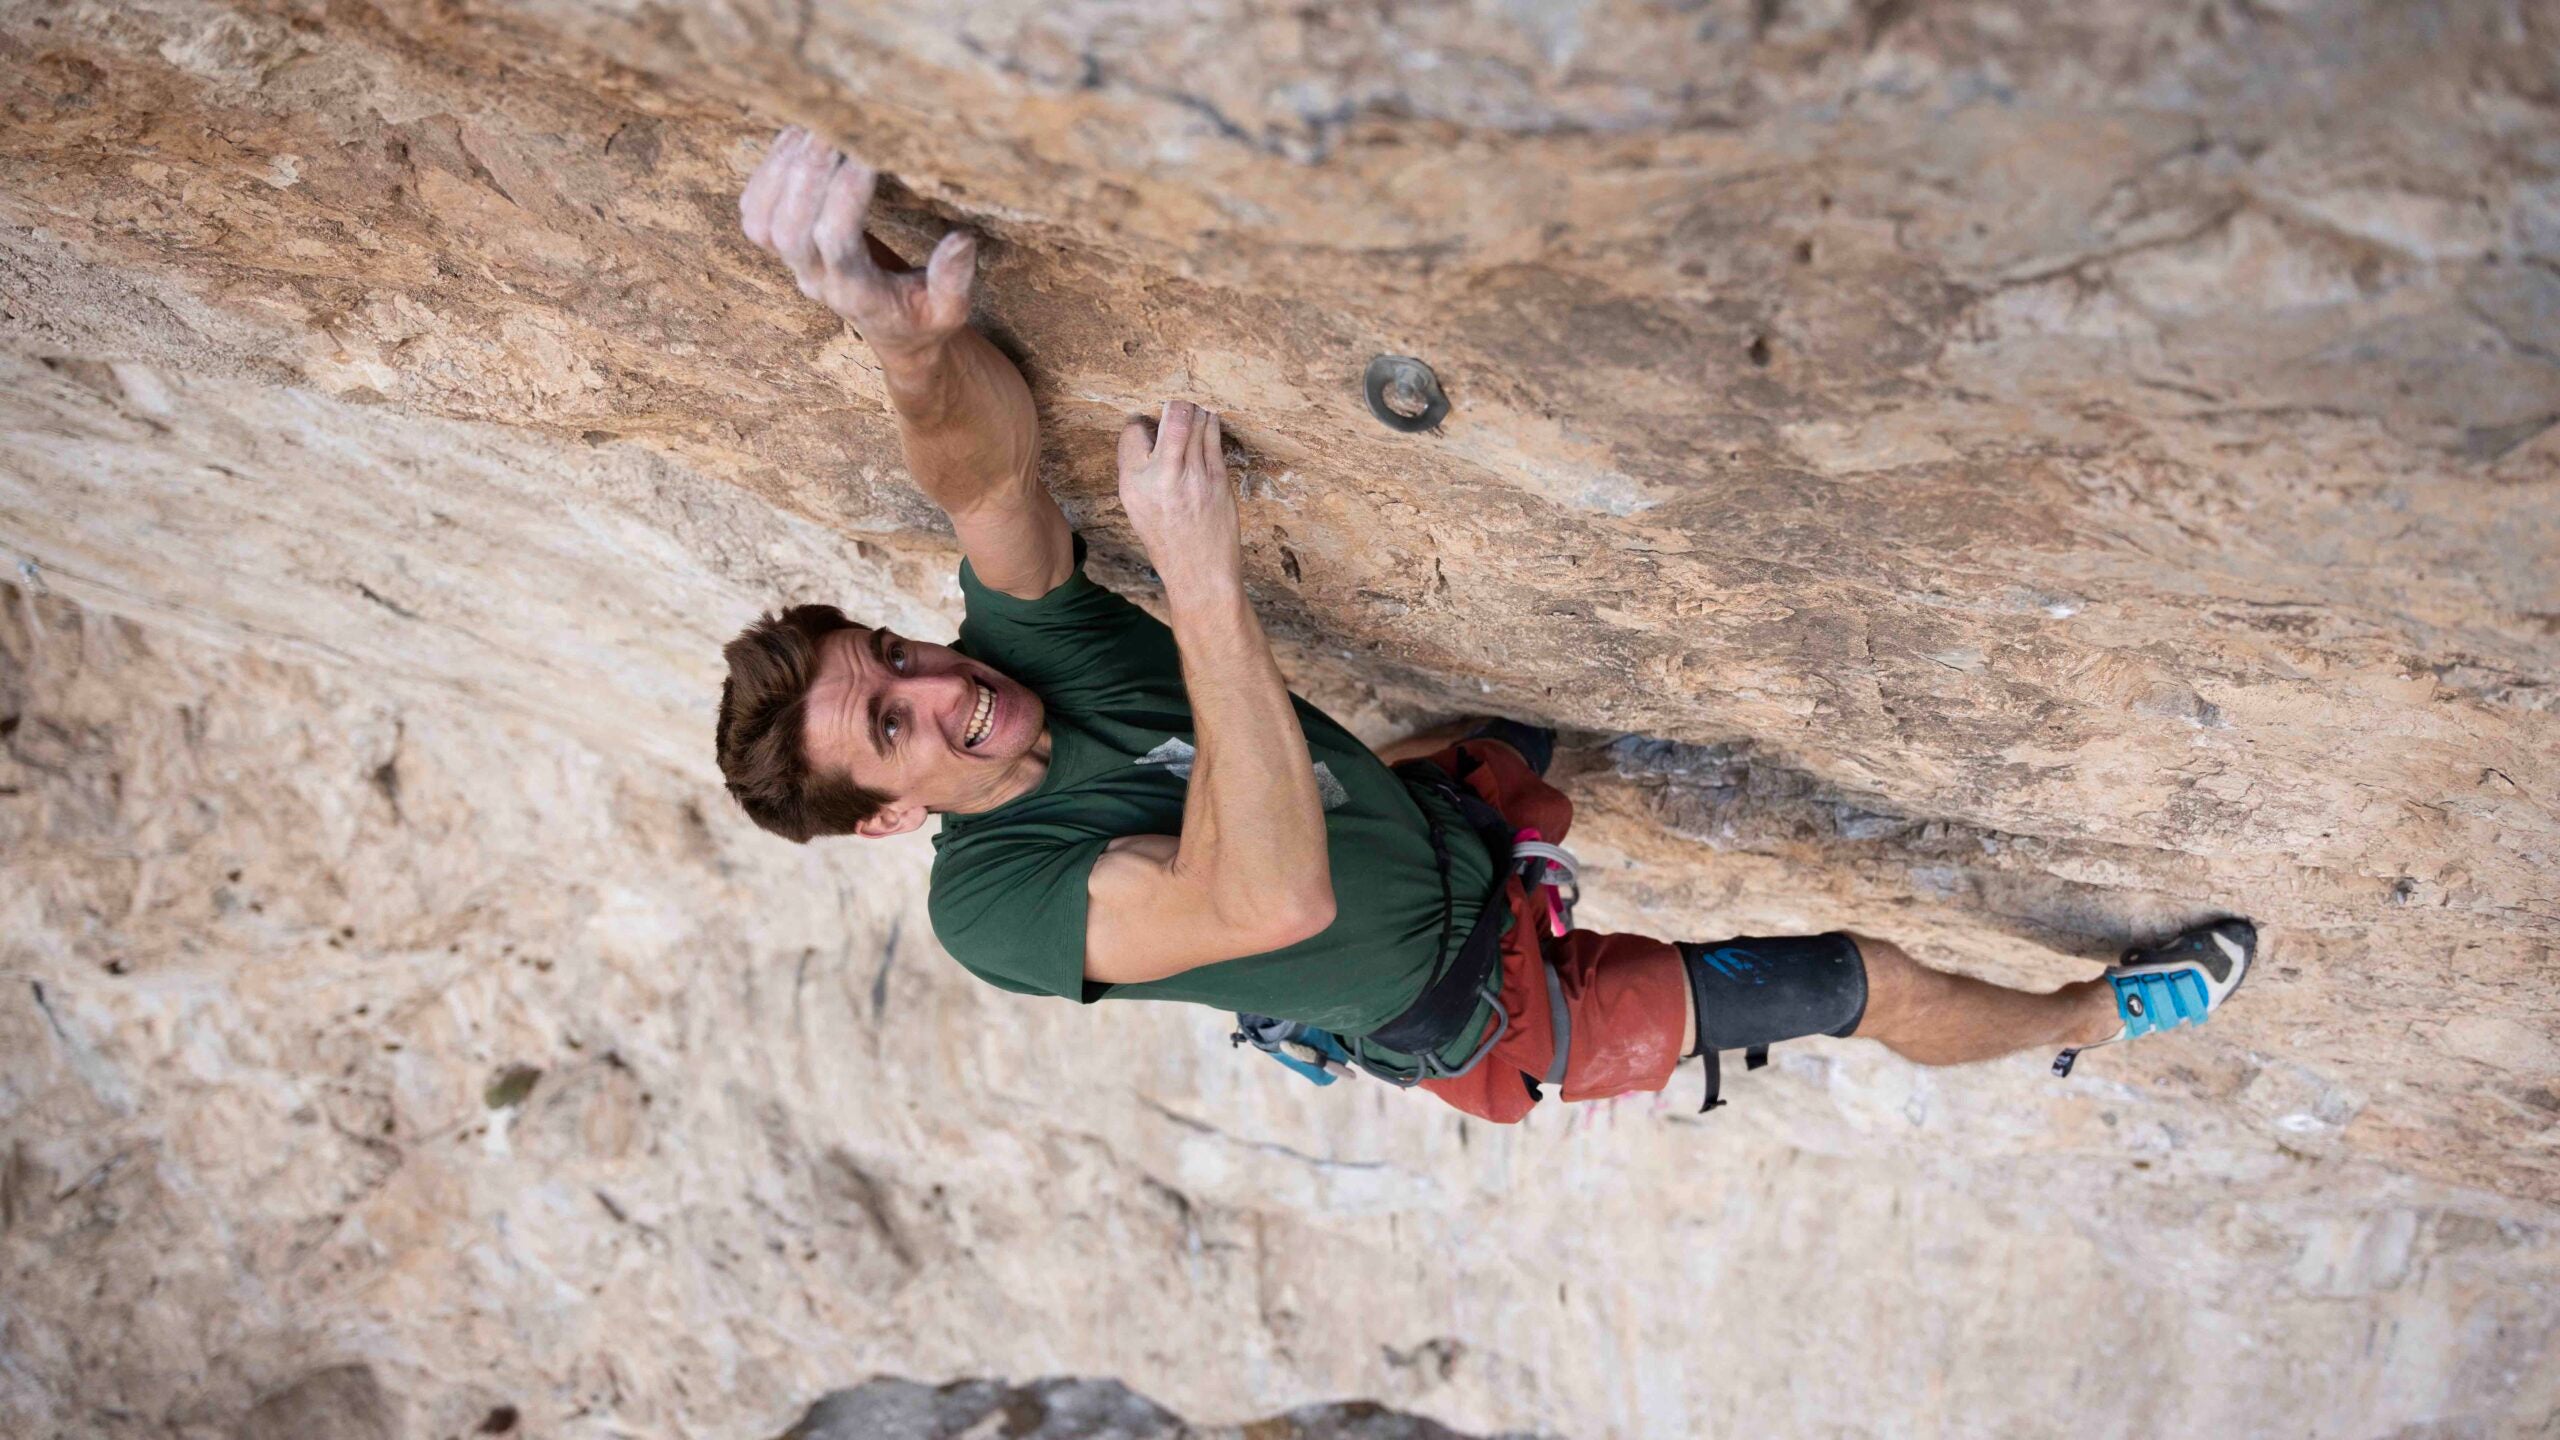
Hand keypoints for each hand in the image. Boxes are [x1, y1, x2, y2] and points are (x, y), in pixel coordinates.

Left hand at [738, 126, 975, 359]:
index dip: (847, 194)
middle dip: (807, 173)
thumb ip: (954, 280)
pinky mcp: (778, 247)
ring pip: (764, 220)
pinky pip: (754, 209)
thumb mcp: (950, 310)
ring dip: (783, 167)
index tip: (869, 152)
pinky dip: (767, 169)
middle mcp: (815, 281)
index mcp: (857, 296)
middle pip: (791, 229)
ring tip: (812, 124)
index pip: (838, 241)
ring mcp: (791, 265)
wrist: (891, 331)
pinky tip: (795, 138)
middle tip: (831, 126)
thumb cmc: (923, 316)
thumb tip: (961, 239)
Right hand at [1116, 401, 1241, 592]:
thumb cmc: (1167, 541)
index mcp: (1134, 484)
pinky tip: (1209, 420)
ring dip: (1196, 411)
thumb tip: (1147, 434)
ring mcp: (1195, 476)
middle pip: (1173, 415)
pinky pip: (1214, 437)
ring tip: (1194, 410)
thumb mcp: (1136, 508)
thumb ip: (1137, 471)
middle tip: (1177, 404)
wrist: (1199, 571)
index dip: (1141, 423)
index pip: (1133, 432)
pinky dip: (1211, 424)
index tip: (1148, 424)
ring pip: (1199, 422)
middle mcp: (1163, 476)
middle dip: (1176, 403)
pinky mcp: (1219, 479)